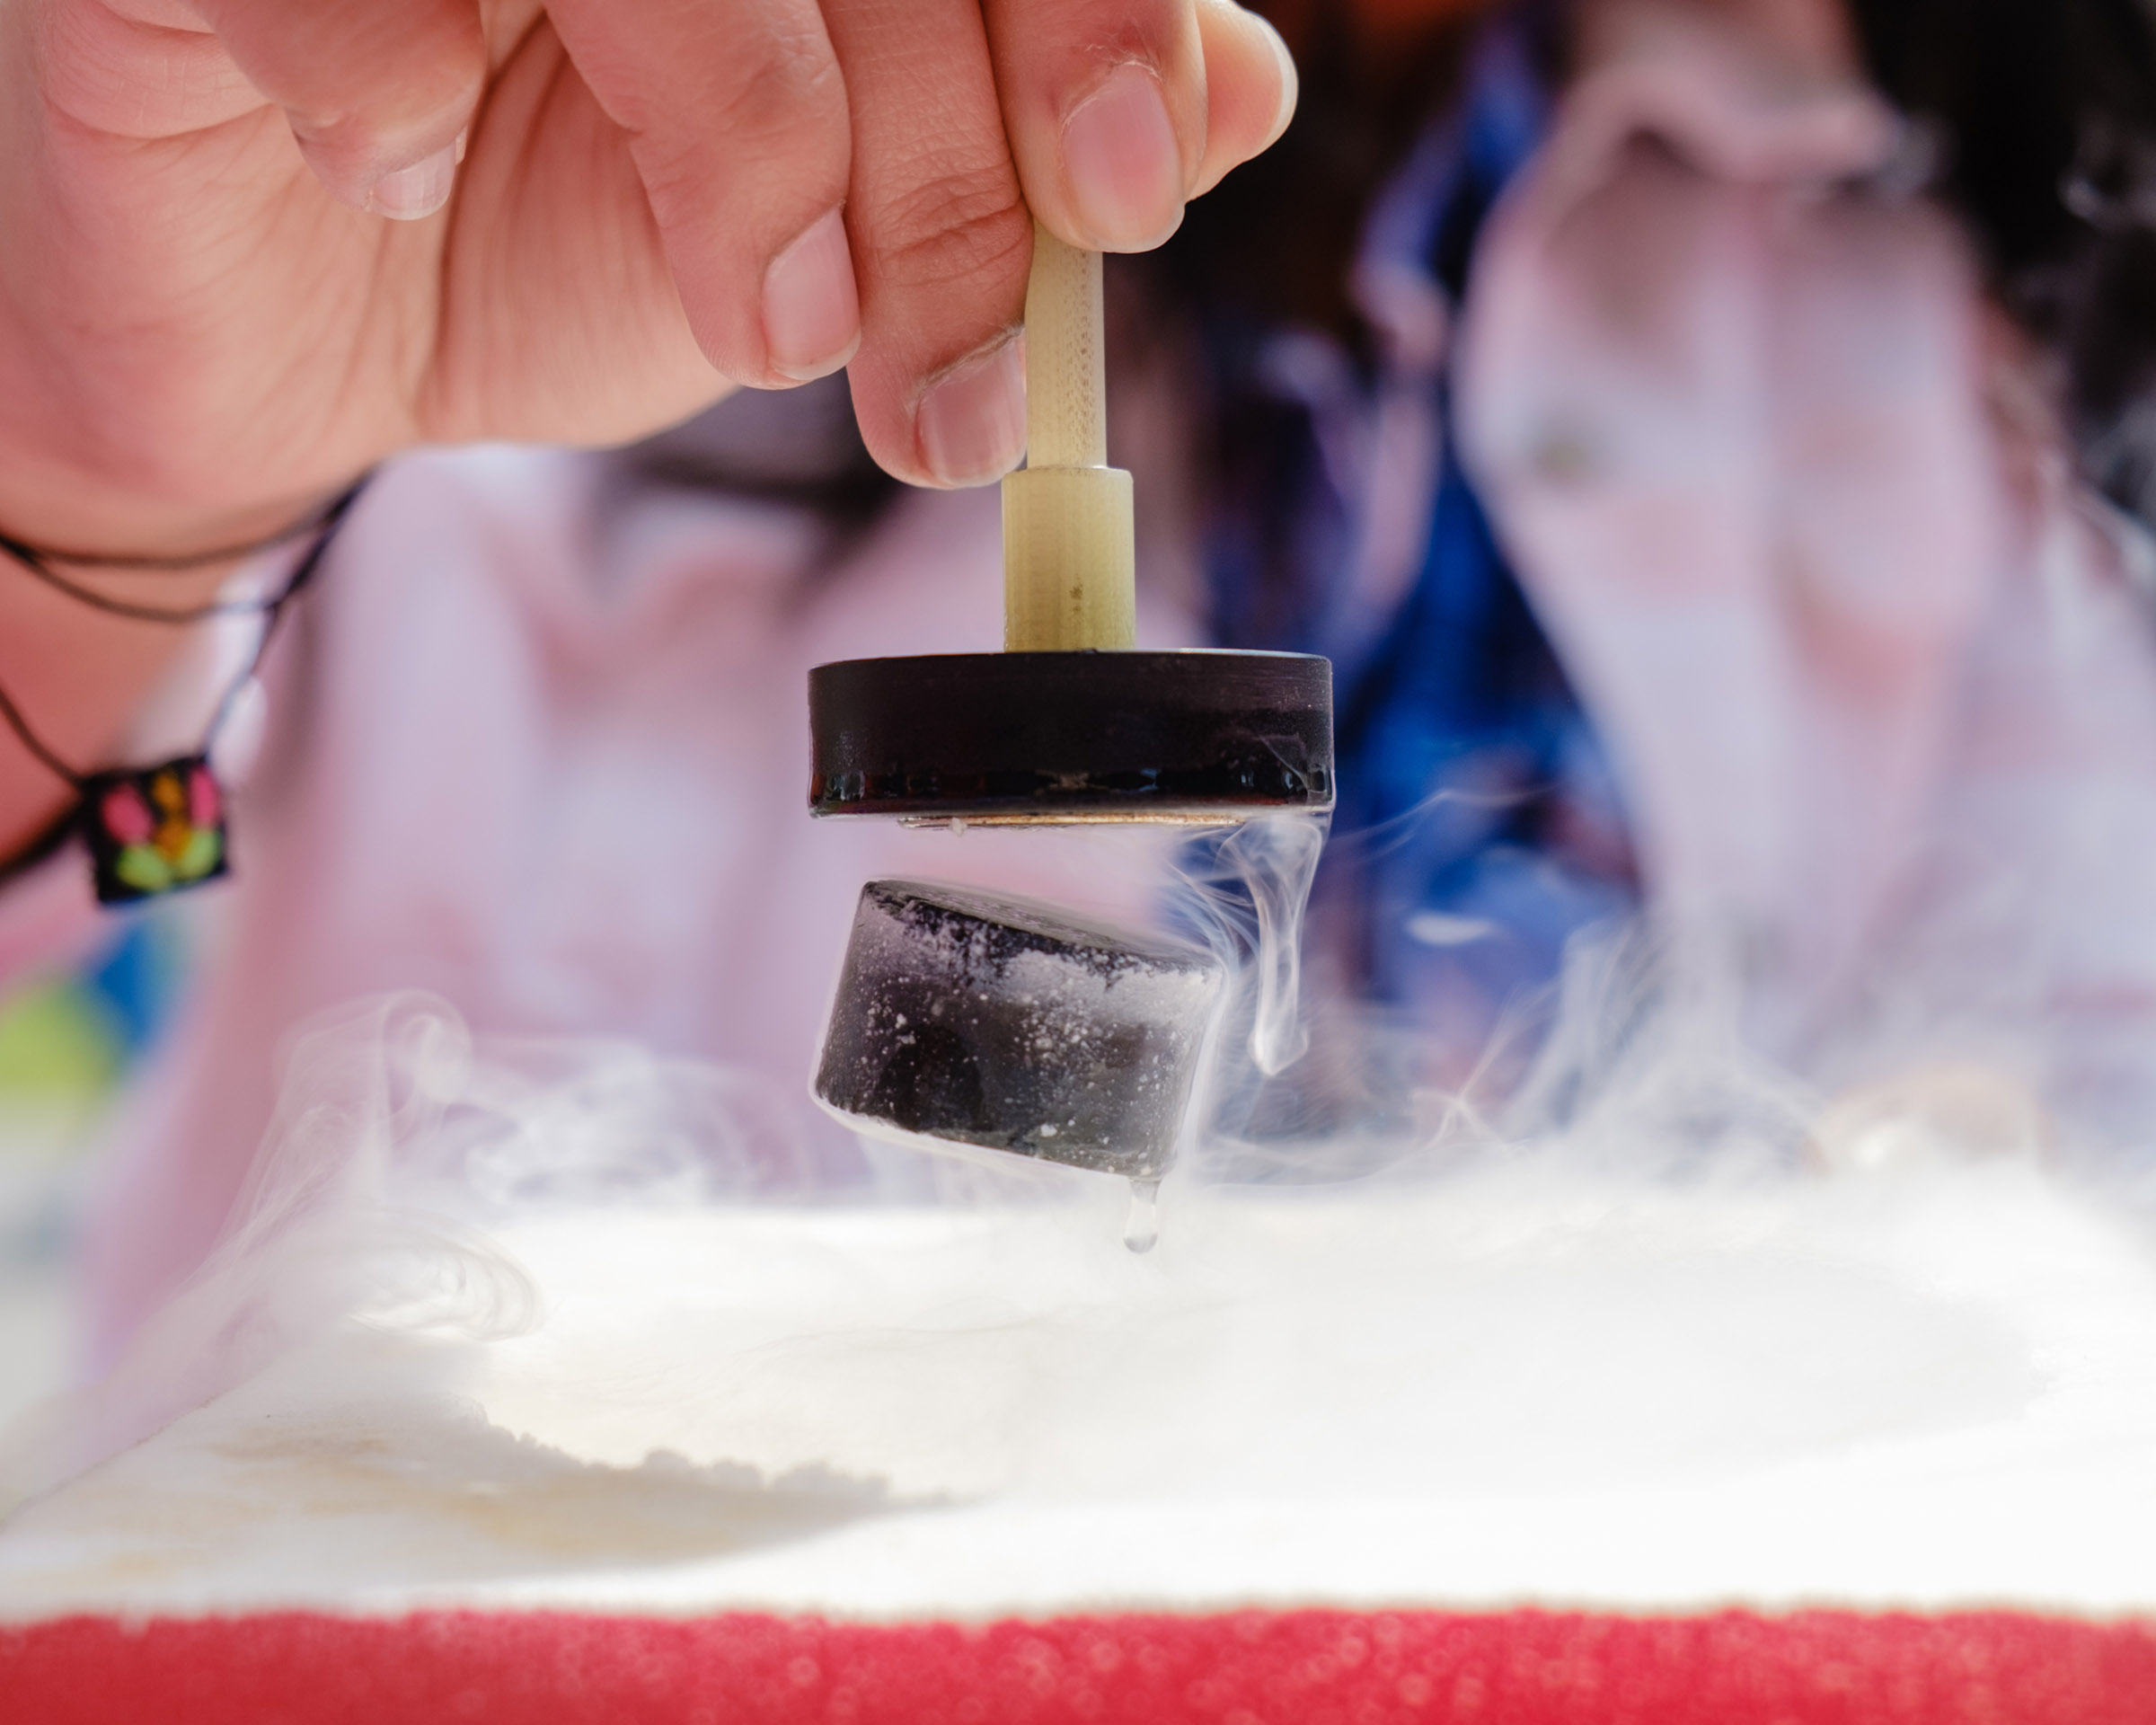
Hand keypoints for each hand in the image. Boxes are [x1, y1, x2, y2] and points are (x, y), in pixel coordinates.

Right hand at [0, 0, 1294, 550]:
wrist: (285, 339)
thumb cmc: (547, 250)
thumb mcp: (823, 234)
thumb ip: (1009, 159)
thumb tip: (1242, 92)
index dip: (1093, 16)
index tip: (1126, 192)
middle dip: (945, 163)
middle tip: (946, 386)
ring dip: (745, 132)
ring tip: (759, 320)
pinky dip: (383, 65)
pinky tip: (400, 177)